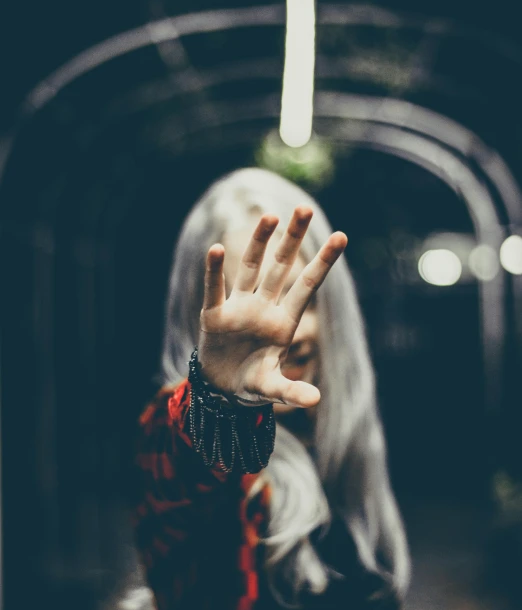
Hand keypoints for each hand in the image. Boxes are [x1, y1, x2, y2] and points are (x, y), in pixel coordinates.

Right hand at [197, 207, 347, 406]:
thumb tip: (315, 401)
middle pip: (281, 267)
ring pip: (251, 268)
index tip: (342, 236)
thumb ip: (291, 391)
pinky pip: (215, 289)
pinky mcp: (214, 315)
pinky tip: (215, 249)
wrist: (221, 390)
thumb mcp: (272, 390)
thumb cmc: (253, 384)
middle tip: (303, 208)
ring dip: (259, 243)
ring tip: (270, 216)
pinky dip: (214, 271)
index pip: (307, 286)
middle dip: (292, 239)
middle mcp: (264, 308)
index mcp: (284, 322)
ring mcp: (240, 308)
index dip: (323, 262)